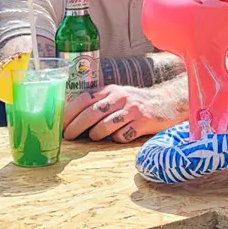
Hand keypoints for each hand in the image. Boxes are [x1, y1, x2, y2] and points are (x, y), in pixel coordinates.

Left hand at [62, 85, 186, 142]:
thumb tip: (73, 120)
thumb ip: (99, 103)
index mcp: (110, 90)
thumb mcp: (117, 96)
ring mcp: (132, 109)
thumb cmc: (135, 102)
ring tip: (95, 138)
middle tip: (68, 137)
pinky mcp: (143, 122)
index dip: (69, 112)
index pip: (84, 99)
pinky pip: (123, 135)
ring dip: (96, 135)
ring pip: (105, 126)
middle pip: (92, 113)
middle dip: (76, 127)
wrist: (167, 102)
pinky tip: (121, 136)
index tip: (60, 125)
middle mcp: (120, 97)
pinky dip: (118, 139)